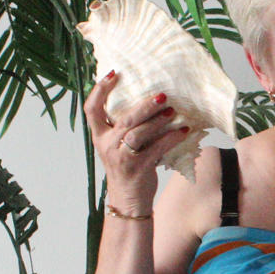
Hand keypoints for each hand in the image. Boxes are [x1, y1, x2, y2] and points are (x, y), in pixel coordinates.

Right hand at [85, 72, 189, 211]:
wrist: (128, 200)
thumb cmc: (127, 166)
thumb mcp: (118, 144)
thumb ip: (124, 125)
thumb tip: (147, 97)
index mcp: (99, 135)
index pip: (91, 109)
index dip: (100, 90)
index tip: (113, 73)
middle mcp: (107, 144)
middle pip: (124, 119)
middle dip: (144, 106)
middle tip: (162, 95)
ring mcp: (121, 157)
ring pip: (138, 133)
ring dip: (158, 121)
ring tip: (173, 112)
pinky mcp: (137, 168)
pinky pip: (156, 149)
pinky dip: (171, 138)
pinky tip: (183, 131)